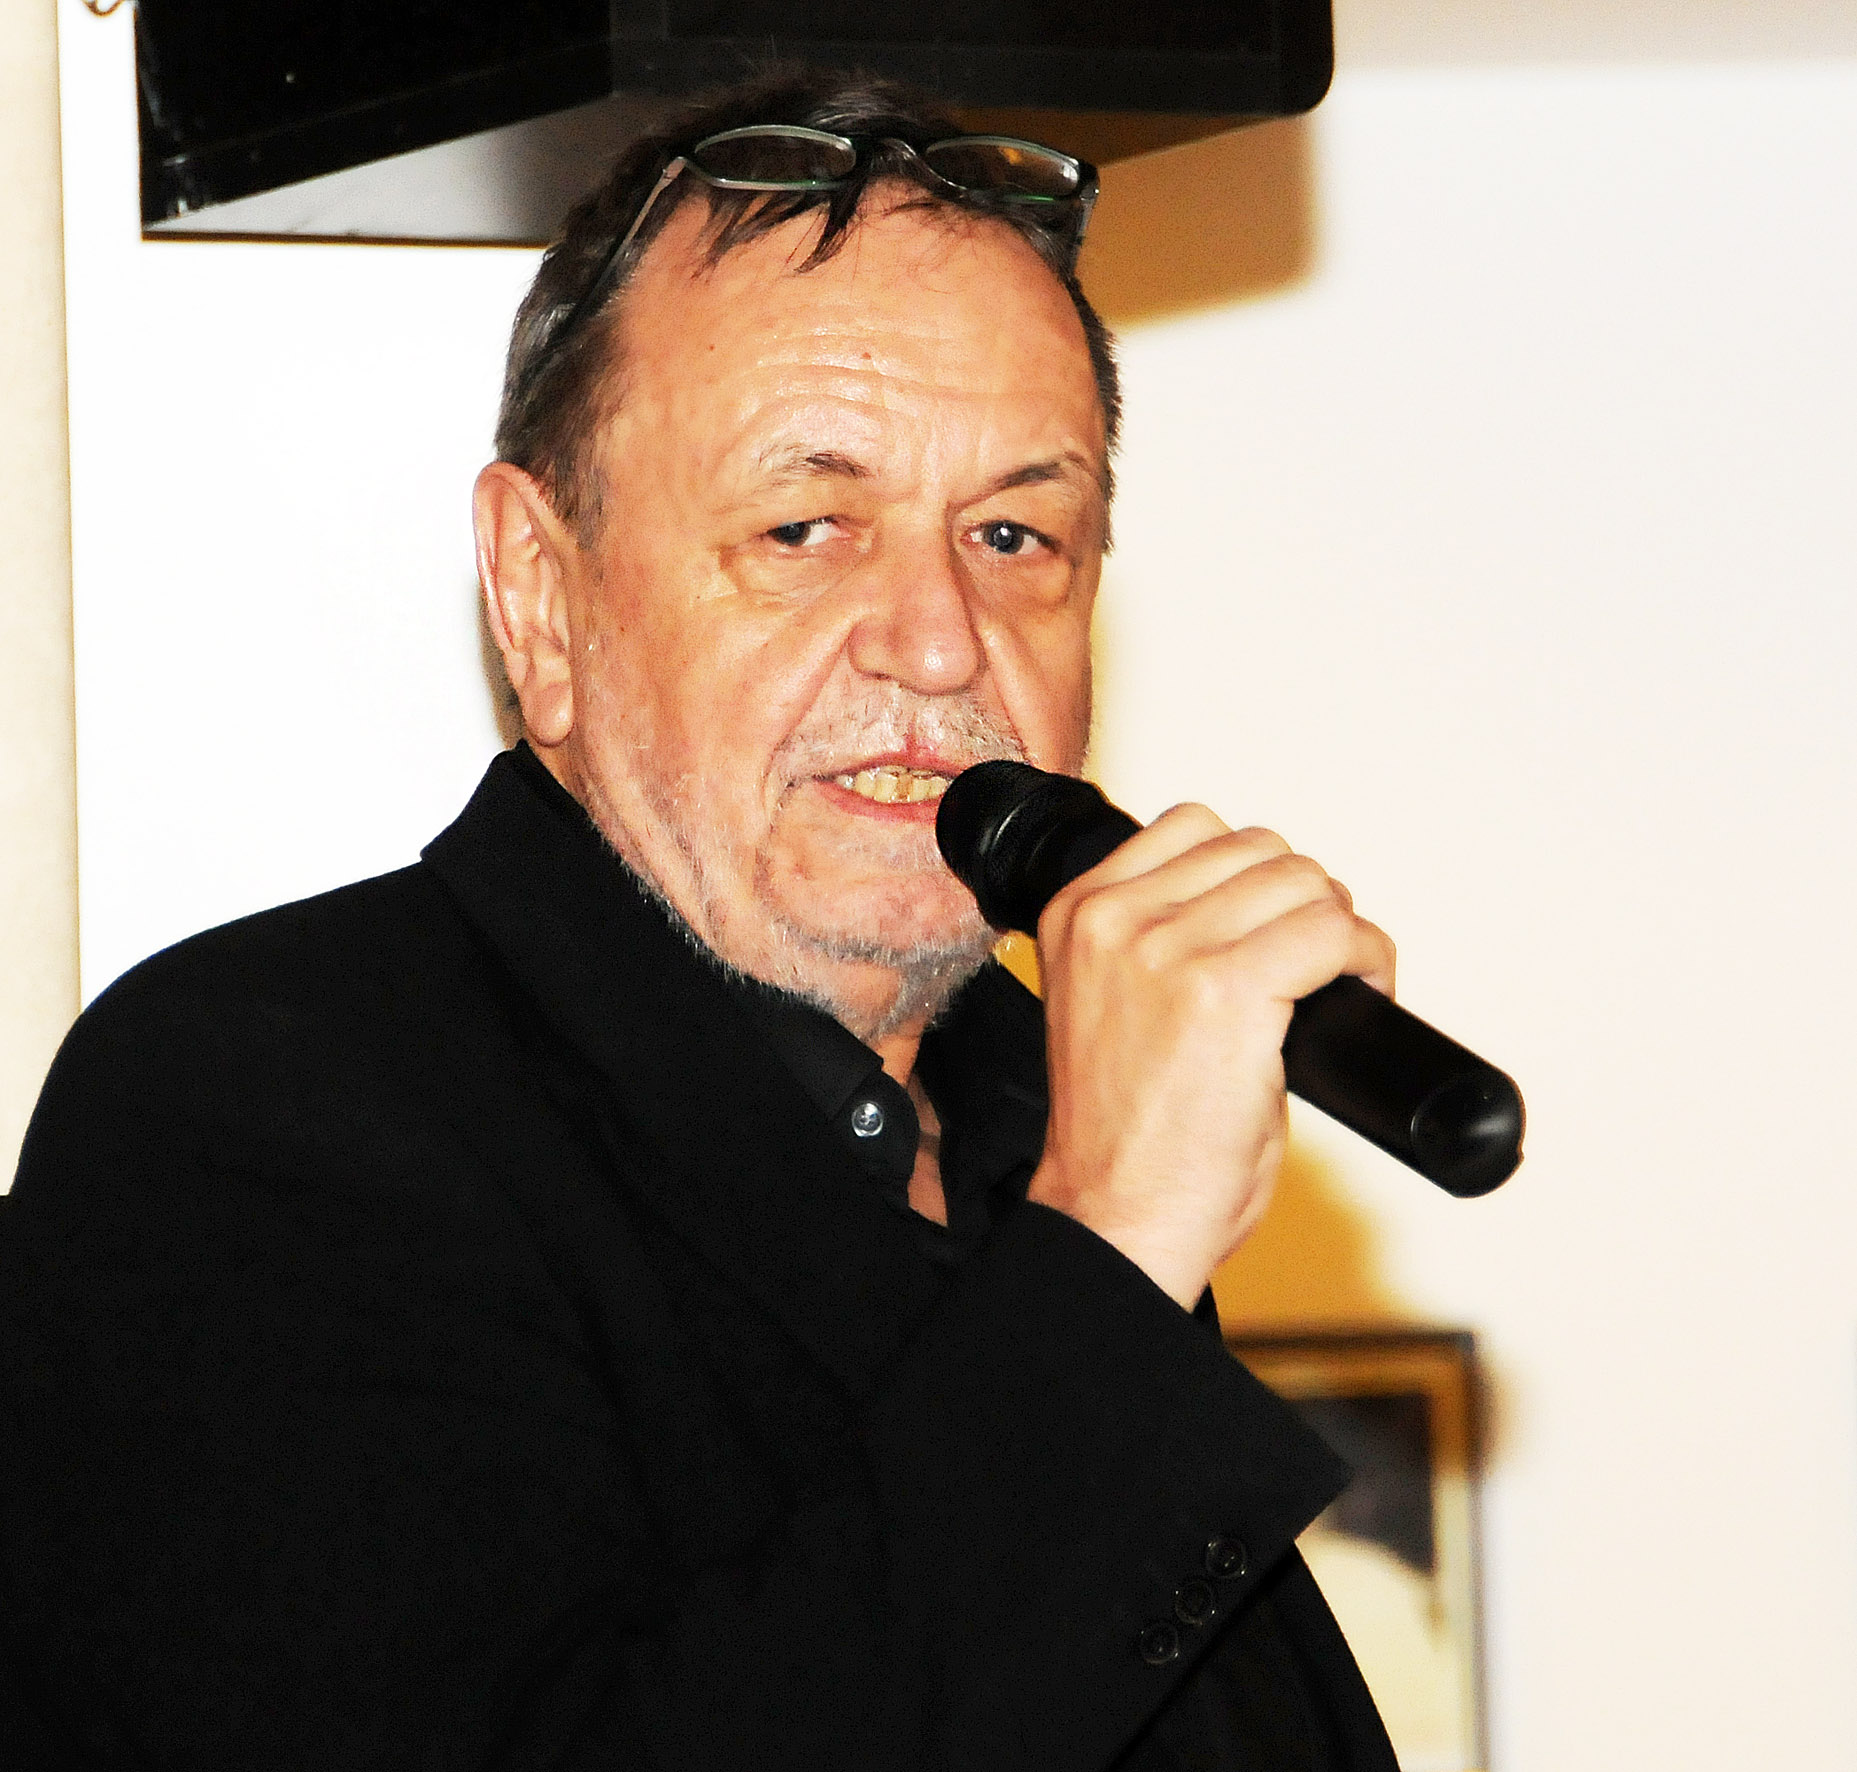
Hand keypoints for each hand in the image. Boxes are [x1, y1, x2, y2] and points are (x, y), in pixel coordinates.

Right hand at [1025, 804, 1395, 1308]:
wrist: (1114, 1217)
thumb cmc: (1122, 1137)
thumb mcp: (1108, 1003)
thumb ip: (1154, 942)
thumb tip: (1258, 909)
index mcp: (1076, 913)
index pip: (1194, 826)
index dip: (1253, 874)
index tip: (1271, 928)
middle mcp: (1115, 919)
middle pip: (1260, 848)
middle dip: (1302, 901)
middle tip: (1314, 965)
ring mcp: (1169, 951)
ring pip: (1304, 881)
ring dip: (1339, 927)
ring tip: (1337, 980)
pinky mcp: (1228, 992)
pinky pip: (1334, 933)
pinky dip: (1367, 959)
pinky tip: (1364, 992)